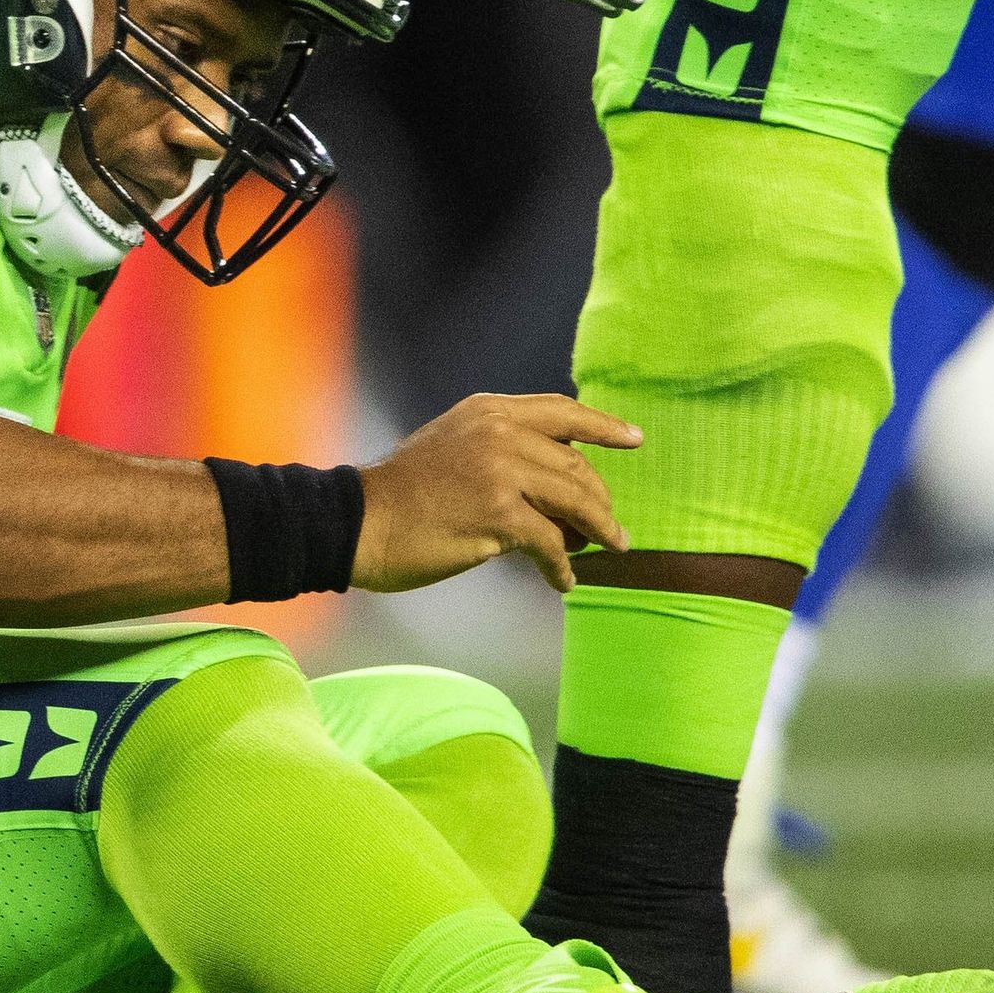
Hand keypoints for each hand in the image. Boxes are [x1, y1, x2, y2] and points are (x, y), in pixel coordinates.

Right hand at [353, 394, 641, 593]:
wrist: (358, 522)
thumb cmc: (399, 496)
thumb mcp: (451, 447)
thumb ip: (494, 449)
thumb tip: (551, 485)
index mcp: (488, 411)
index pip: (561, 411)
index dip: (603, 426)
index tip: (635, 439)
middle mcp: (499, 433)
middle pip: (575, 463)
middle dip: (599, 499)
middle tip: (610, 528)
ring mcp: (501, 471)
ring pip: (575, 500)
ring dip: (597, 531)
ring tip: (607, 551)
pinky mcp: (499, 513)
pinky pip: (551, 542)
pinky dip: (562, 565)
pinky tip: (562, 580)